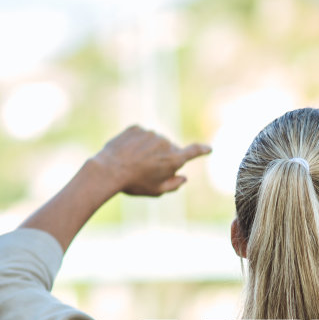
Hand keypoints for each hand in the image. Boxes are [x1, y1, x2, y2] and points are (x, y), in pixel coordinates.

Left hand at [92, 126, 211, 196]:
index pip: (193, 152)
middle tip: (147, 171)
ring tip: (133, 162)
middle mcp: (165, 143)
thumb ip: (174, 185)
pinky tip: (127, 153)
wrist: (109, 170)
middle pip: (169, 149)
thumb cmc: (134, 184)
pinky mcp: (136, 128)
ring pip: (153, 142)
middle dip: (163, 158)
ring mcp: (150, 134)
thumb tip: (183, 178)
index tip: (209, 148)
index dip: (202, 150)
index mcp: (173, 159)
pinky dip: (136, 143)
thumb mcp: (156, 191)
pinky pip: (140, 135)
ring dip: (148, 150)